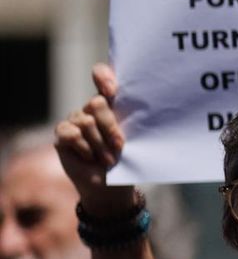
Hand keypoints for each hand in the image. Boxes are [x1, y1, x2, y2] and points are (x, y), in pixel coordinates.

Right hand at [54, 63, 138, 215]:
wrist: (111, 184)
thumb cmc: (128, 158)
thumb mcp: (136, 137)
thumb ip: (136, 119)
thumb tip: (155, 107)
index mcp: (112, 102)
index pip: (101, 74)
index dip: (103, 77)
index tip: (112, 90)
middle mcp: (92, 107)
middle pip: (96, 103)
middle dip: (110, 126)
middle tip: (119, 146)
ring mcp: (75, 119)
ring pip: (85, 121)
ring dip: (99, 144)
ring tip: (107, 159)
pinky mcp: (62, 133)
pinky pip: (71, 133)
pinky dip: (84, 148)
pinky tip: (89, 158)